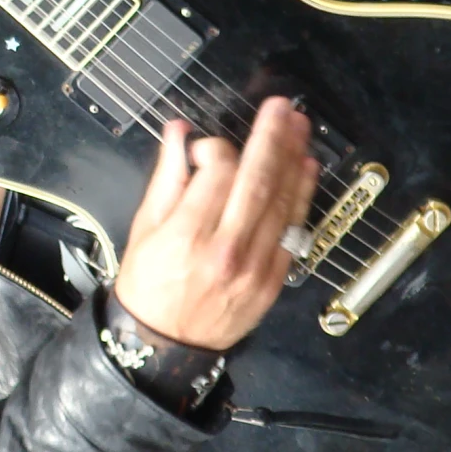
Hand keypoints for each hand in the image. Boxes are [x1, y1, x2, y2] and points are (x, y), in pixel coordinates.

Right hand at [110, 97, 316, 349]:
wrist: (164, 345)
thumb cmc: (148, 283)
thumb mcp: (145, 227)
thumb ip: (167, 176)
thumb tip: (178, 131)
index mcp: (187, 233)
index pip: (216, 172)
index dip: (216, 147)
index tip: (205, 145)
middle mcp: (226, 248)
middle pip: (257, 180)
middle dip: (271, 137)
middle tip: (282, 106)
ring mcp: (256, 266)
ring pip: (281, 202)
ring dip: (293, 159)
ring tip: (300, 127)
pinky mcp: (274, 279)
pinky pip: (293, 230)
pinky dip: (302, 196)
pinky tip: (306, 169)